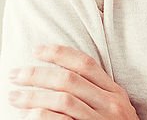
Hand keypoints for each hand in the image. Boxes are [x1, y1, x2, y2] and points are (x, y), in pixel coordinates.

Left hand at [8, 44, 138, 118]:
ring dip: (33, 96)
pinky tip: (28, 115)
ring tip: (14, 96)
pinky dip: (41, 116)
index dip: (59, 54)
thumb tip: (60, 76)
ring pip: (62, 100)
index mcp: (115, 92)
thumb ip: (97, 92)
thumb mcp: (116, 107)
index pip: (86, 64)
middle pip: (69, 80)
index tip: (36, 50)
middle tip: (15, 74)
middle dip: (37, 74)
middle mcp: (110, 103)